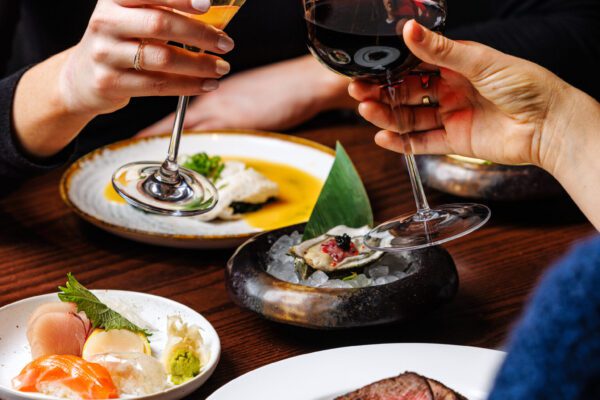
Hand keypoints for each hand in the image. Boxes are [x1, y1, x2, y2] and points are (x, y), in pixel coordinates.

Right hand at [59, 0, 234, 115]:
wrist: (81, 77)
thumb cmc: (120, 41)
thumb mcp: (133, 17)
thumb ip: (164, 11)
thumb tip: (212, 13)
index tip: (207, 4)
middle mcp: (105, 22)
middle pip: (160, 25)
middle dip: (200, 34)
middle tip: (226, 43)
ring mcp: (105, 54)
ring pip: (162, 59)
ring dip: (199, 64)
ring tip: (222, 67)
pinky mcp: (109, 83)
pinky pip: (158, 86)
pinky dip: (188, 85)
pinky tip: (207, 84)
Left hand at [138, 55, 353, 134]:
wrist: (306, 80)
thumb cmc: (283, 84)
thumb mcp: (249, 90)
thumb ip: (230, 101)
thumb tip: (217, 111)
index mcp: (217, 88)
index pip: (181, 101)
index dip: (160, 113)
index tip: (142, 126)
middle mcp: (216, 97)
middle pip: (178, 115)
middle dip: (157, 131)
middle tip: (134, 141)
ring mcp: (226, 108)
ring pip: (189, 125)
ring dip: (170, 138)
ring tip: (149, 152)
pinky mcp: (239, 120)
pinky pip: (209, 135)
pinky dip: (194, 145)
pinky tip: (184, 156)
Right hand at [349, 20, 572, 172]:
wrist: (549, 126)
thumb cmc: (526, 86)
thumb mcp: (481, 61)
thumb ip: (441, 51)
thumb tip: (410, 30)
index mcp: (459, 66)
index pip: (416, 65)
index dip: (391, 67)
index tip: (369, 67)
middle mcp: (452, 90)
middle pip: (408, 92)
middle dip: (383, 92)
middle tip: (359, 92)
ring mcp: (453, 116)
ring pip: (411, 117)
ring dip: (387, 115)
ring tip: (366, 112)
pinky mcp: (456, 141)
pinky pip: (422, 142)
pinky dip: (402, 142)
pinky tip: (383, 137)